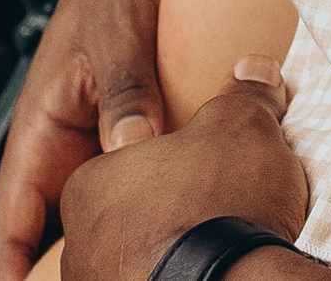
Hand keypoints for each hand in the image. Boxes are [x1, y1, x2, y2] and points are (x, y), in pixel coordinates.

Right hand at [0, 0, 181, 280]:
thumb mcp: (119, 33)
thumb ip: (125, 88)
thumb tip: (130, 147)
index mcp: (38, 132)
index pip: (5, 225)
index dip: (10, 270)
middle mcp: (56, 151)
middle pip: (23, 239)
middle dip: (39, 273)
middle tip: (97, 276)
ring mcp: (87, 150)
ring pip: (67, 224)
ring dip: (83, 250)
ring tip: (129, 264)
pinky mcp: (122, 141)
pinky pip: (114, 193)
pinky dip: (122, 218)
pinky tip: (166, 225)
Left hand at [58, 57, 306, 280]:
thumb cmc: (220, 202)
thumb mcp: (240, 127)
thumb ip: (242, 96)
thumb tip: (252, 70)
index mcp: (91, 183)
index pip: (132, 165)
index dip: (179, 164)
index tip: (212, 169)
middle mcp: (77, 241)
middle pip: (132, 213)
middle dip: (171, 210)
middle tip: (220, 207)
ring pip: (137, 257)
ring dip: (174, 251)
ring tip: (220, 247)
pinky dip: (181, 277)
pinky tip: (214, 272)